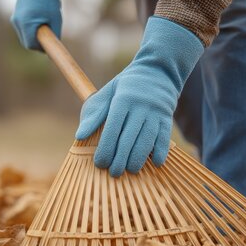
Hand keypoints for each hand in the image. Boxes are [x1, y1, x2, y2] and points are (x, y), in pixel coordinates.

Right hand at [11, 0, 61, 50]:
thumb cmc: (49, 0)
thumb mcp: (56, 19)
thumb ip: (54, 35)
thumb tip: (53, 48)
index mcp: (27, 23)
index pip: (32, 45)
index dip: (41, 48)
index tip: (49, 46)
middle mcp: (18, 22)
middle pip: (26, 42)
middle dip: (37, 43)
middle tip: (48, 38)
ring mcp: (15, 19)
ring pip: (24, 36)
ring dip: (33, 36)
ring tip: (44, 25)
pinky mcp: (15, 15)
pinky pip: (23, 28)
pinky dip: (30, 29)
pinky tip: (39, 20)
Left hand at [75, 16, 203, 176]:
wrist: (157, 72)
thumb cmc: (125, 87)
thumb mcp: (107, 94)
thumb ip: (94, 115)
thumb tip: (78, 137)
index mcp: (122, 100)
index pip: (113, 128)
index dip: (106, 148)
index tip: (100, 164)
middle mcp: (140, 106)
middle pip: (129, 137)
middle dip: (121, 158)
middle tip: (114, 173)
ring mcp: (155, 112)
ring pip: (147, 140)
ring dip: (139, 158)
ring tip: (131, 171)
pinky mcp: (167, 118)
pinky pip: (165, 137)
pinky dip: (160, 151)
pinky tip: (155, 163)